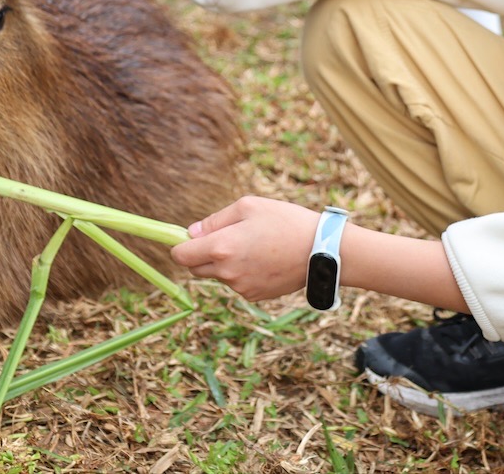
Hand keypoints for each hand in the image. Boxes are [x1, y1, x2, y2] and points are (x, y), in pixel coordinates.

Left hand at [170, 196, 319, 301]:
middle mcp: (228, 273)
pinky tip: (262, 258)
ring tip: (251, 244)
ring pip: (218, 275)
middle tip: (223, 237)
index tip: (187, 237)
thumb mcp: (248, 206)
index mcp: (221, 248)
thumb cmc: (285, 221)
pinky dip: (241, 272)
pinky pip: (237, 283)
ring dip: (223, 263)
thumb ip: (215, 220)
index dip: (179, 246)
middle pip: (196, 269)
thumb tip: (191, 232)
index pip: (181, 256)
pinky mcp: (256, 296)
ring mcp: (242, 288)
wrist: (323, 251)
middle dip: (200, 254)